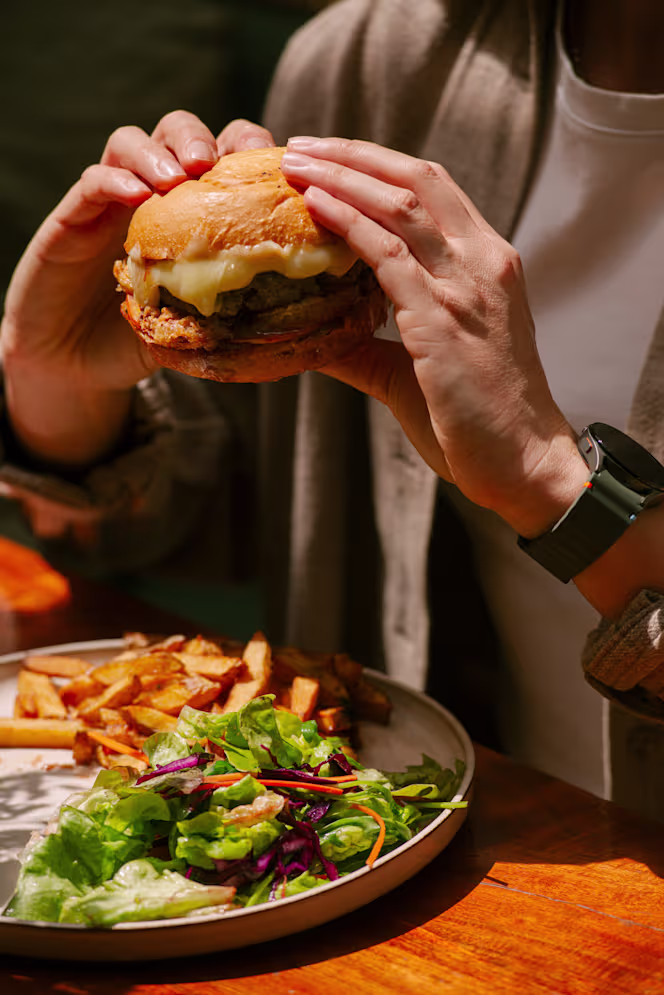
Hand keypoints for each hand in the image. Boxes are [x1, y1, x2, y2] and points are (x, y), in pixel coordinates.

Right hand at [1, 113, 273, 467]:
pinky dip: (115, 179)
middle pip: (180, 133)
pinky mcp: (72, 217)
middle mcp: (151, 196)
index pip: (225, 159)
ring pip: (132, 142)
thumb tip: (318, 318)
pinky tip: (135, 194)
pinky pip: (93, 181)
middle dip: (206, 138)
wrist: (76, 364)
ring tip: (180, 174)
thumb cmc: (145, 344)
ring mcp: (110, 202)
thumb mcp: (204, 330)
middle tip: (220, 163)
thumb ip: (245, 313)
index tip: (277, 172)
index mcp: (190, 213)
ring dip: (160, 150)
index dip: (252, 154)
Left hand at [281, 137, 588, 537]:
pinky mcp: (443, 320)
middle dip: (353, 156)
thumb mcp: (420, 368)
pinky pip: (389, 255)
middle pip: (416, 179)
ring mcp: (466, 287)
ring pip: (400, 206)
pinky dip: (350, 224)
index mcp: (486, 264)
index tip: (330, 158)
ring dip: (342, 178)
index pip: (433, 190)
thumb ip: (368, 345)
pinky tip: (316, 208)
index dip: (378, 166)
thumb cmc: (478, 420)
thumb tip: (314, 336)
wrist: (524, 463)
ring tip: (295, 165)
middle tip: (300, 148)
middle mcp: (483, 261)